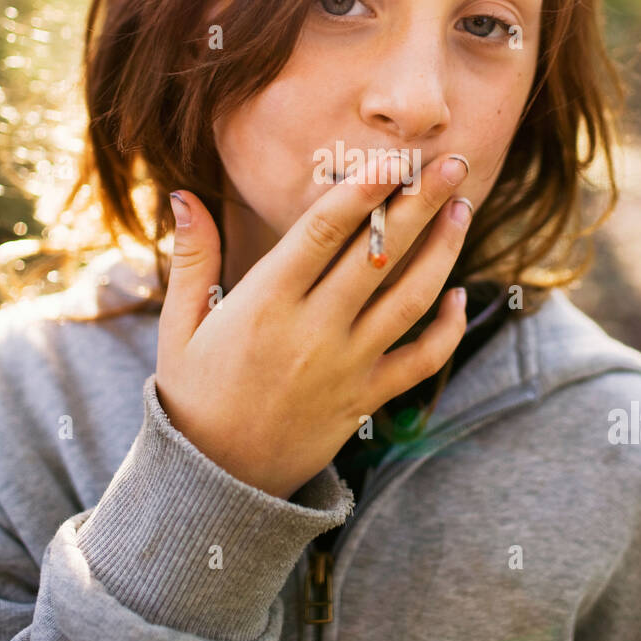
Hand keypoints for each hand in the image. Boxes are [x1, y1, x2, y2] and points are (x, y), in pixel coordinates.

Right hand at [155, 152, 472, 499]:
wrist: (215, 484)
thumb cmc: (193, 395)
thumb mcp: (179, 327)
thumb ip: (191, 258)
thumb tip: (184, 195)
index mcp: (263, 305)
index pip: (322, 233)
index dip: (362, 190)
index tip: (393, 156)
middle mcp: (312, 332)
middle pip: (378, 255)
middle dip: (420, 203)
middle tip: (453, 163)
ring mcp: (346, 368)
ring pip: (410, 300)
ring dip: (443, 251)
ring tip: (461, 208)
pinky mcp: (367, 400)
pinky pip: (421, 361)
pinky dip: (447, 330)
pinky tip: (459, 296)